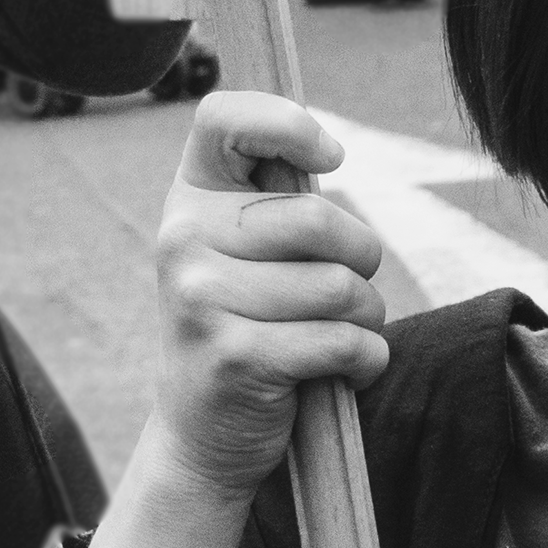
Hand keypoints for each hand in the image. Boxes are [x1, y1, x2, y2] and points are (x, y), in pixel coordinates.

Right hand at [145, 93, 390, 507]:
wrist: (205, 429)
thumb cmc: (254, 322)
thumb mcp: (251, 250)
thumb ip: (282, 198)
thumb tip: (328, 151)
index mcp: (190, 198)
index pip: (222, 118)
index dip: (288, 123)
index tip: (330, 158)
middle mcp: (182, 239)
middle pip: (319, 219)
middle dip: (361, 259)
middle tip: (343, 292)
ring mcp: (200, 300)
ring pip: (341, 287)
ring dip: (365, 318)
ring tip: (334, 335)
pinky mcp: (233, 356)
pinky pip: (343, 341)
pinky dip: (365, 360)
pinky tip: (340, 371)